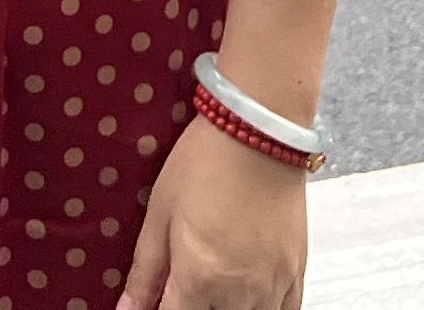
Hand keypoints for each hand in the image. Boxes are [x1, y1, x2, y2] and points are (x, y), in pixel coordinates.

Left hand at [119, 116, 305, 309]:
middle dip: (195, 306)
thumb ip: (145, 271)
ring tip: (212, 286)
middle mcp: (240, 292)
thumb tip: (126, 309)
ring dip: (226, 309)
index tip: (158, 300)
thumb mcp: (161, 213)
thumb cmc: (204, 162)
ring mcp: (273, 285)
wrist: (258, 130)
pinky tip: (246, 298)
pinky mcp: (296, 272)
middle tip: (186, 284)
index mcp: (199, 278)